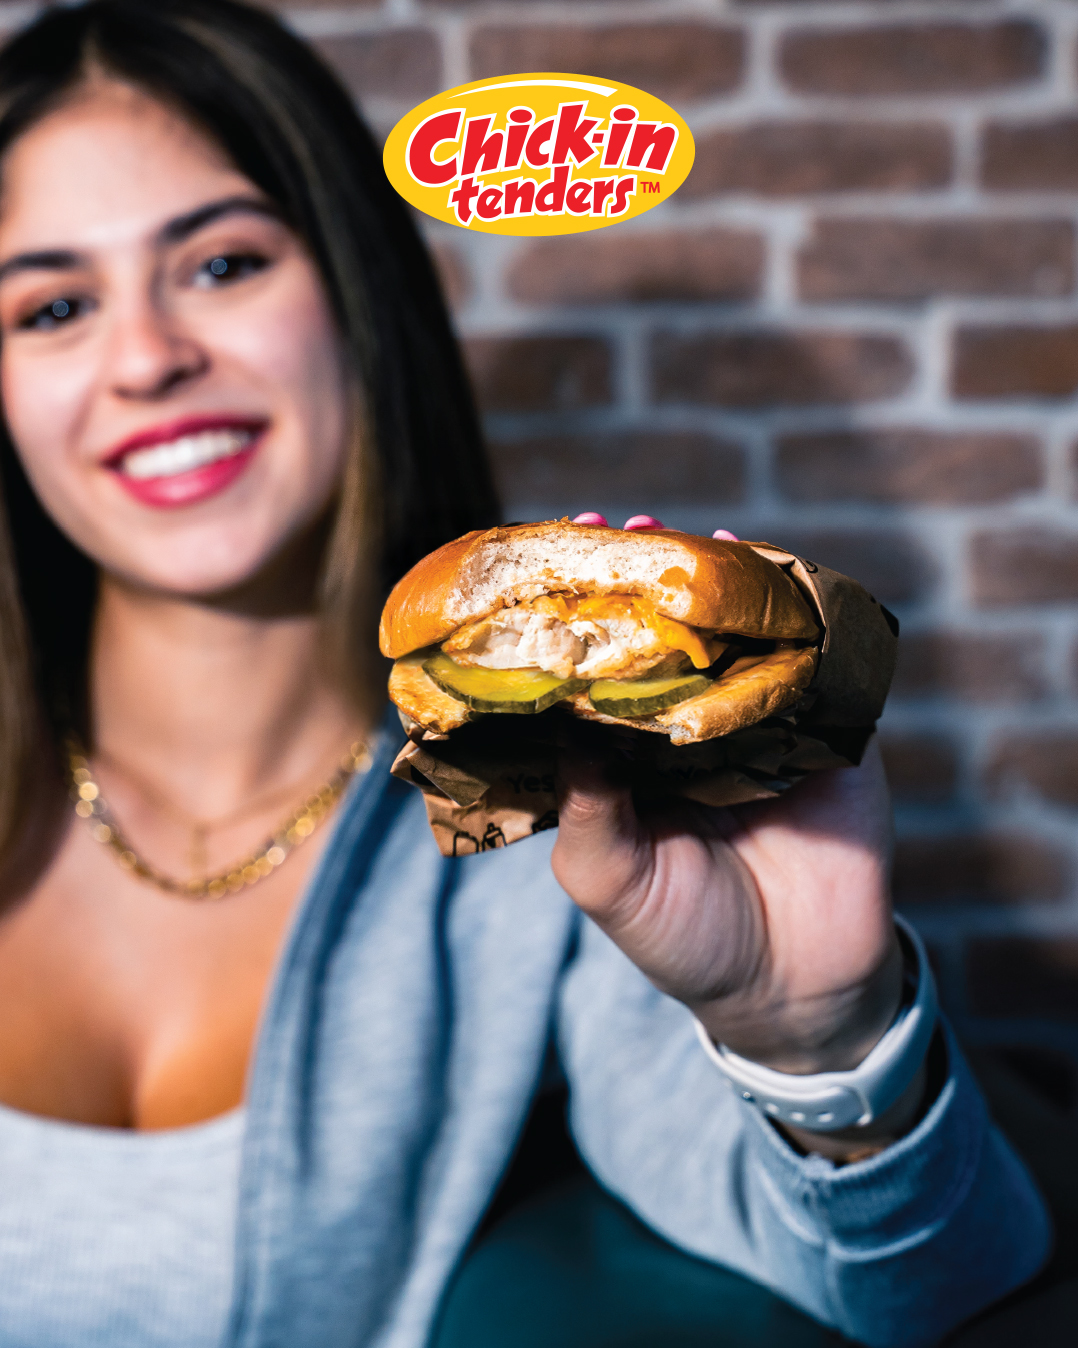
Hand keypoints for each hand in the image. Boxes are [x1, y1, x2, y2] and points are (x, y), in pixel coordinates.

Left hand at [554, 514, 911, 1152]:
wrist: (792, 990)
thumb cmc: (684, 936)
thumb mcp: (607, 876)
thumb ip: (584, 801)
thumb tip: (558, 709)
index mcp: (625, 760)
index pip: (593, 672)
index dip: (572, 621)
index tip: (546, 566)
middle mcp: (687, 732)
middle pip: (663, 637)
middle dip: (644, 580)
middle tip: (619, 526)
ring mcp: (759, 729)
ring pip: (738, 637)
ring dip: (718, 583)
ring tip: (693, 536)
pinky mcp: (827, 736)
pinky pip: (816, 664)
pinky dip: (798, 618)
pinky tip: (773, 576)